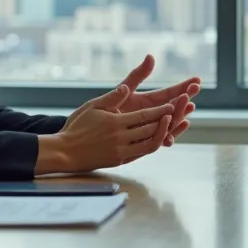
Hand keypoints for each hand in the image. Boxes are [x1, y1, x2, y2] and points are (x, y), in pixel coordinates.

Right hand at [40, 85, 175, 173]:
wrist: (65, 151)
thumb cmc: (76, 126)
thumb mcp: (93, 106)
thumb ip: (112, 97)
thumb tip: (126, 87)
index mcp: (115, 122)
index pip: (144, 115)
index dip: (161, 110)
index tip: (174, 105)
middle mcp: (121, 138)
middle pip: (151, 129)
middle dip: (169, 120)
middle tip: (182, 112)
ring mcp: (121, 151)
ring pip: (151, 143)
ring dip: (165, 134)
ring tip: (174, 126)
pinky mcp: (120, 160)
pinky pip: (143, 153)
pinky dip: (154, 145)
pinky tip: (160, 138)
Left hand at [106, 55, 199, 146]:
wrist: (87, 132)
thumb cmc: (101, 110)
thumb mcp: (120, 90)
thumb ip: (137, 76)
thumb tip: (151, 56)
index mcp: (147, 101)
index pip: (169, 92)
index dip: (183, 86)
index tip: (197, 80)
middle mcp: (151, 114)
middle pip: (173, 106)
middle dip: (185, 97)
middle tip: (195, 89)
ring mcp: (148, 128)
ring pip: (169, 123)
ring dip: (180, 115)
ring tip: (189, 106)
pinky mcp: (142, 141)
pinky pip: (158, 140)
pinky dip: (166, 137)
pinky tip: (171, 136)